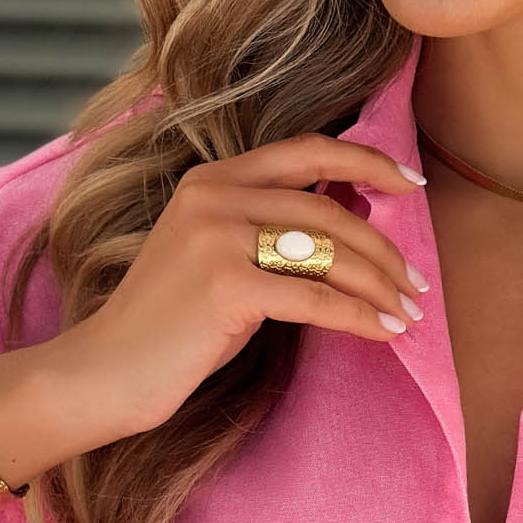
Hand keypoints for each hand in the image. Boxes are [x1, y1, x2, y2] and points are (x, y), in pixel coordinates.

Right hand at [39, 135, 430, 446]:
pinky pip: (316, 299)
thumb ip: (266, 233)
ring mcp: (218, 237)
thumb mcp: (215, 260)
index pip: (306, 151)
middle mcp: (214, 195)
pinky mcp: (227, 286)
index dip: (367, 160)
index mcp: (212, 179)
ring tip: (410, 312)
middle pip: (329, 210)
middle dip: (385, 249)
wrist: (104, 372)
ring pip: (329, 253)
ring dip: (381, 285)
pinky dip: (360, 319)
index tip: (411, 183)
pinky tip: (386, 334)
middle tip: (418, 283)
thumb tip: (348, 226)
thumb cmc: (168, 329)